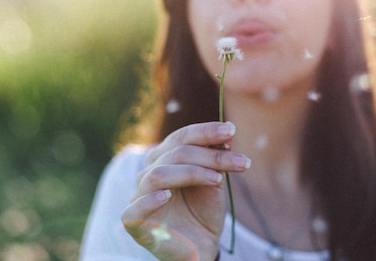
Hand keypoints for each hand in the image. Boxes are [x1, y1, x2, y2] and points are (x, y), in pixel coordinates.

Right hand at [121, 121, 249, 260]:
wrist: (202, 245)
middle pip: (176, 153)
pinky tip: (167, 196)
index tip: (232, 130)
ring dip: (192, 172)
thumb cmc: (203, 210)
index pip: (181, 137)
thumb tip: (227, 133)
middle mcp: (149, 172)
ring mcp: (139, 196)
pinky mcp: (134, 222)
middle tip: (241, 162)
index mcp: (164, 158)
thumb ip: (216, 158)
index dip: (206, 132)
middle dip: (211, 156)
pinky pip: (135, 209)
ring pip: (159, 174)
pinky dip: (149, 200)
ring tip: (218, 179)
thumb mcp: (214, 180)